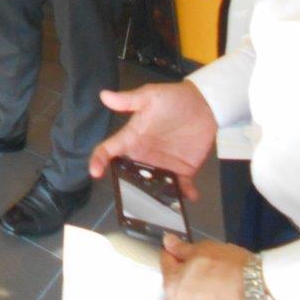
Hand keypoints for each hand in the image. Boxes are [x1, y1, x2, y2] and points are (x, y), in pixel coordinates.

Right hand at [88, 81, 217, 200]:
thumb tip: (104, 95)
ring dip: (154, 196)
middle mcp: (143, 155)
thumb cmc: (173, 98)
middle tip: (130, 198)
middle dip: (126, 188)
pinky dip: (184, 194)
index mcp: (132, 138)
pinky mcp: (182, 171)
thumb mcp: (150, 96)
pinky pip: (180, 187)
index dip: (99, 160)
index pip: (109, 150)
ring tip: (158, 204)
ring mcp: (162, 165)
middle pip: (127, 176)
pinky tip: (189, 196)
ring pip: (152, 187)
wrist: (203, 104)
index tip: (95, 172)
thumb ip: (128, 100)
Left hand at [160, 235, 251, 299]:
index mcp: (172, 284)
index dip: (175, 249)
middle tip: (205, 257)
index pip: (165, 259)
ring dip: (199, 279)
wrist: (258, 291)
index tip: (185, 244)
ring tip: (216, 270)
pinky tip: (222, 283)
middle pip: (178, 277)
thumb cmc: (227, 267)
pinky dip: (210, 290)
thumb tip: (167, 241)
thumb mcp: (203, 249)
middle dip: (187, 266)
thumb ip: (181, 248)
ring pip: (192, 289)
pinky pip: (205, 298)